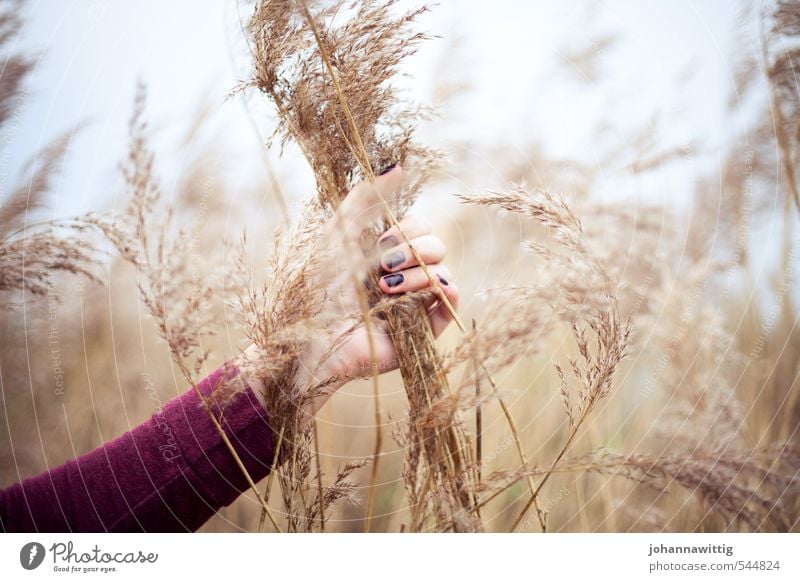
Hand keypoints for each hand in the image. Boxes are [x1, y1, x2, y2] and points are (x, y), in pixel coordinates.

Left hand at [241, 165, 458, 417]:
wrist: (312, 338)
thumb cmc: (317, 289)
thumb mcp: (337, 234)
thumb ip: (364, 197)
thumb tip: (398, 164)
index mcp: (384, 254)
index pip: (418, 225)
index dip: (404, 228)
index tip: (378, 241)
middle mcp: (403, 276)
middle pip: (434, 243)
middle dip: (410, 248)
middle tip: (381, 266)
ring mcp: (416, 303)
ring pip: (442, 269)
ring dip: (414, 272)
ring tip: (384, 289)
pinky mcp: (425, 330)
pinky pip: (452, 298)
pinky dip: (440, 288)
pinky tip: (413, 294)